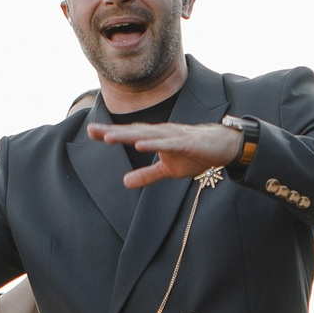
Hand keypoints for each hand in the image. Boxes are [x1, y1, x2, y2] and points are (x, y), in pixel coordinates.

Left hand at [86, 120, 241, 188]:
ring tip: (109, 138)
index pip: (129, 135)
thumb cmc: (194, 154)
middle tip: (91, 130)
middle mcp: (160, 133)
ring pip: (146, 136)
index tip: (90, 132)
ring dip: (128, 136)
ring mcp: (172, 136)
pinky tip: (140, 146)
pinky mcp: (185, 142)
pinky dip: (153, 145)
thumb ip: (146, 175)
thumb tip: (124, 182)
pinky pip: (167, 144)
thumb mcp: (167, 169)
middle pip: (133, 132)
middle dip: (112, 131)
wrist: (222, 146)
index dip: (110, 134)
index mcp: (154, 138)